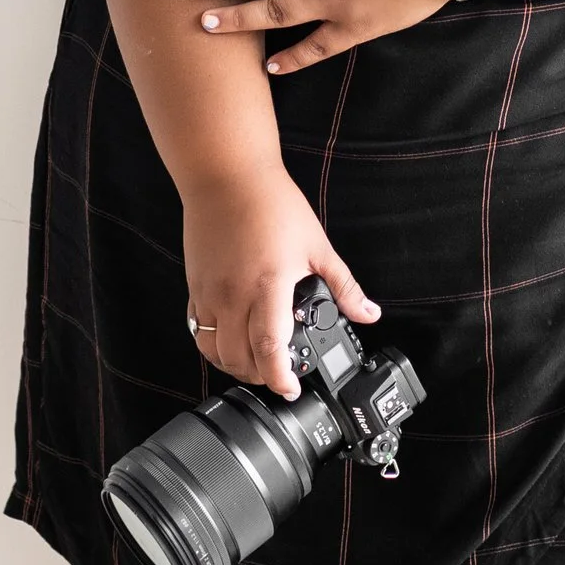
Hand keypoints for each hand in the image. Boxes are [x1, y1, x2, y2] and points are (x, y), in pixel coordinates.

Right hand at [181, 171, 376, 395]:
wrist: (227, 177)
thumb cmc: (272, 204)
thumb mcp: (318, 246)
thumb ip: (344, 286)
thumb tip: (369, 313)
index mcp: (268, 287)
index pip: (269, 351)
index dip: (279, 379)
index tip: (291, 388)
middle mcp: (233, 296)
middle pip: (238, 359)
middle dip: (259, 377)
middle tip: (278, 375)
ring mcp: (210, 293)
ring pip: (213, 350)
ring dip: (233, 364)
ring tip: (254, 362)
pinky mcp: (194, 287)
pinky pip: (197, 330)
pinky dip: (213, 345)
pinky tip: (230, 340)